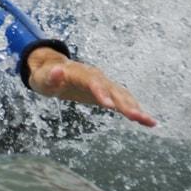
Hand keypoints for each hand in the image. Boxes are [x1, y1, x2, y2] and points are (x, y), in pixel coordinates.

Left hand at [26, 47, 156, 127]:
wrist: (52, 69)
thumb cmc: (45, 76)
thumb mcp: (41, 78)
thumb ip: (50, 77)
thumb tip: (57, 70)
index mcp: (79, 73)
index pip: (92, 81)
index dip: (101, 92)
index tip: (108, 105)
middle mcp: (95, 77)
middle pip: (112, 89)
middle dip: (125, 103)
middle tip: (137, 117)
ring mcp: (103, 84)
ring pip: (122, 95)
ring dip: (135, 108)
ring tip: (148, 121)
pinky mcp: (107, 92)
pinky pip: (123, 101)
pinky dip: (135, 109)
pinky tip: (147, 121)